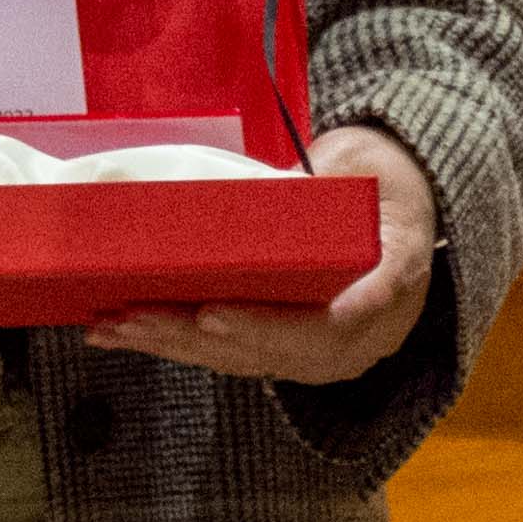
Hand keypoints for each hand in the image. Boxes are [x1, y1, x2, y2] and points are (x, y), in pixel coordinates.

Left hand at [93, 127, 437, 385]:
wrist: (407, 206)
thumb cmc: (384, 178)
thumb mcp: (364, 162)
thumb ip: (323, 180)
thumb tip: (259, 197)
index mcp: (396, 279)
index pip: (339, 319)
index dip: (273, 324)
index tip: (214, 314)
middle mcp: (366, 332)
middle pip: (276, 350)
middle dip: (198, 337)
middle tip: (138, 316)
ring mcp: (328, 350)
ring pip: (246, 359)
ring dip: (175, 345)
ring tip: (115, 327)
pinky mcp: (293, 350)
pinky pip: (234, 355)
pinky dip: (178, 345)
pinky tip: (125, 335)